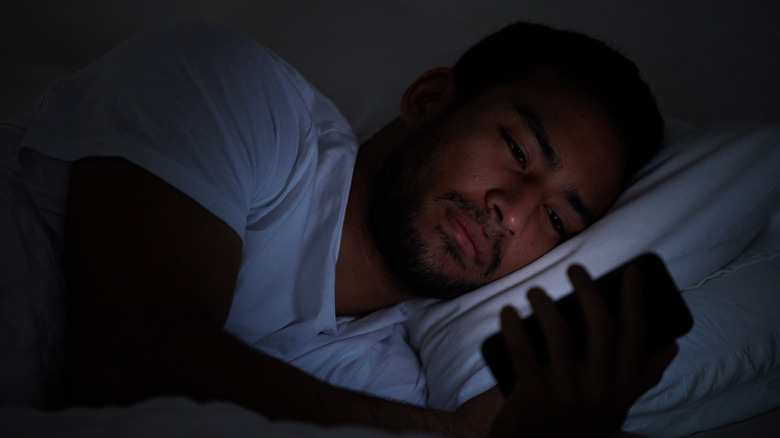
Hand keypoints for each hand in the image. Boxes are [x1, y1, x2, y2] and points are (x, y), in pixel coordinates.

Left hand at [489, 265, 677, 437]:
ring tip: (535, 293)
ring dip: (545, 303)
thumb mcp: (615, 411)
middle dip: (588, 289)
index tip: (631, 272)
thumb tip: (670, 347)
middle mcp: (599, 391)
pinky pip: (522, 347)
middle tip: (574, 270)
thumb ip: (640, 380)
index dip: (634, 301)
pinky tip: (508, 313)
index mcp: (622, 392)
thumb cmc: (576, 428)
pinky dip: (512, 325)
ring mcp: (565, 392)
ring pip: (559, 330)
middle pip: (600, 325)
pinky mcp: (532, 394)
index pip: (635, 337)